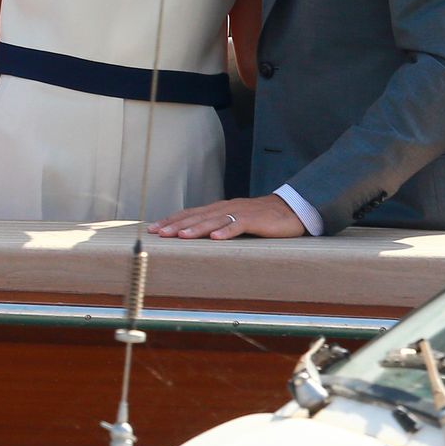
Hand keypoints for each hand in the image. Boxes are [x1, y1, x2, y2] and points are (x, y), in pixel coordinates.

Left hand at [147, 193, 304, 238]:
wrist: (290, 210)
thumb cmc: (262, 218)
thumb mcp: (235, 221)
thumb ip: (218, 225)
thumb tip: (198, 237)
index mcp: (220, 208)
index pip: (191, 213)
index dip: (172, 220)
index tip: (153, 228)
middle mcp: (226, 207)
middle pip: (197, 216)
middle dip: (176, 224)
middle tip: (158, 233)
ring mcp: (240, 212)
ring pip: (214, 220)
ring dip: (196, 229)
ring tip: (180, 236)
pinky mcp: (255, 220)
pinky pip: (239, 225)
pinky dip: (227, 231)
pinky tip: (216, 238)